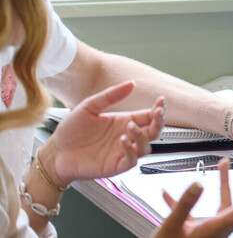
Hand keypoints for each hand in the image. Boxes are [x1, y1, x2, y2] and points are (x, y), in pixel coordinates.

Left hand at [42, 81, 164, 185]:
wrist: (54, 152)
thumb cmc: (70, 131)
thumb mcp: (89, 107)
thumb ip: (110, 95)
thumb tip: (131, 84)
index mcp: (123, 121)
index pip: (149, 116)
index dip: (158, 110)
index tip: (161, 102)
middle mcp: (126, 137)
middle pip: (154, 132)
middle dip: (159, 122)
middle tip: (157, 113)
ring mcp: (122, 152)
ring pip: (146, 147)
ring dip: (143, 136)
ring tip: (130, 126)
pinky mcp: (115, 166)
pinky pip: (132, 160)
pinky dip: (131, 151)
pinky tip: (122, 141)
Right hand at [153, 158, 232, 237]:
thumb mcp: (172, 227)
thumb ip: (185, 205)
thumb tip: (199, 184)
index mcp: (216, 228)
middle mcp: (217, 229)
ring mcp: (208, 231)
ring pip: (222, 204)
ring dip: (223, 184)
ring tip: (222, 164)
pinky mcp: (194, 233)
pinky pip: (194, 214)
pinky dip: (184, 202)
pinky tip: (167, 194)